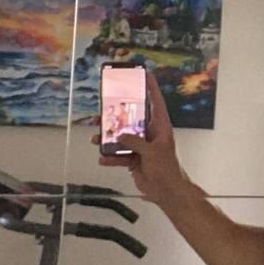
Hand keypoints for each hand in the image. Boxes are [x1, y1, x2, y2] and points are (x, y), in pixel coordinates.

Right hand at [93, 72, 183, 204]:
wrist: (166, 192)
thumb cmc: (167, 169)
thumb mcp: (152, 152)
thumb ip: (135, 142)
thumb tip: (120, 135)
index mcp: (160, 126)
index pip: (155, 101)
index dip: (150, 87)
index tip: (144, 73)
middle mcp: (149, 133)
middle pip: (132, 117)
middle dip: (117, 113)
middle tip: (103, 107)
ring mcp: (141, 146)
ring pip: (121, 136)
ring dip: (108, 137)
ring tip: (96, 137)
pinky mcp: (133, 159)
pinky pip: (118, 155)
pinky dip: (110, 157)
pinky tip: (103, 158)